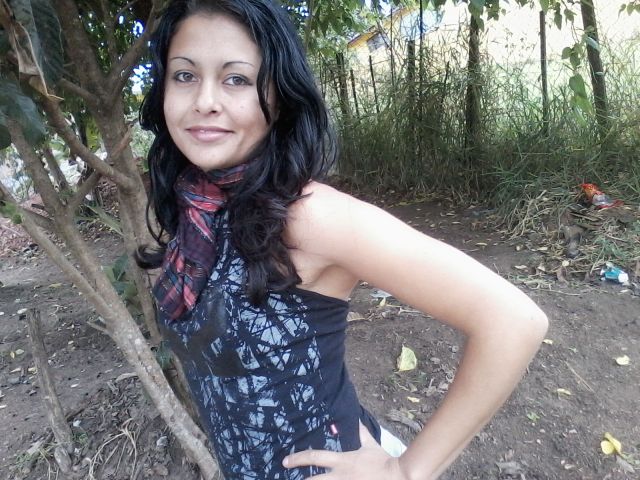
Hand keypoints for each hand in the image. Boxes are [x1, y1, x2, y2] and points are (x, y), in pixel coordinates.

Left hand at [282, 423, 409, 478]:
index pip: (315, 457)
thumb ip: (362, 435)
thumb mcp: (371, 447)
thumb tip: (358, 422)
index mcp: (342, 461)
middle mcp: (339, 476)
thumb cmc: (383, 462)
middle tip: (285, 479)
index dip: (298, 459)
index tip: (286, 461)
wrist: (397, 477)